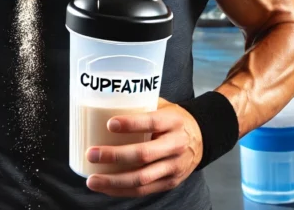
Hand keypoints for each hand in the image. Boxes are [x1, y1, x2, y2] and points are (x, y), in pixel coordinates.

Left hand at [85, 98, 203, 196]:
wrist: (201, 138)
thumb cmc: (172, 120)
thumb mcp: (163, 106)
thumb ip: (140, 105)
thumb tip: (105, 102)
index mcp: (173, 122)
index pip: (152, 122)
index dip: (131, 124)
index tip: (109, 124)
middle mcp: (175, 145)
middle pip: (143, 154)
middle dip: (114, 156)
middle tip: (91, 154)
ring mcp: (174, 167)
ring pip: (142, 178)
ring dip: (114, 181)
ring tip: (92, 180)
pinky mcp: (170, 183)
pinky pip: (143, 190)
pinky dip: (122, 190)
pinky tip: (106, 188)